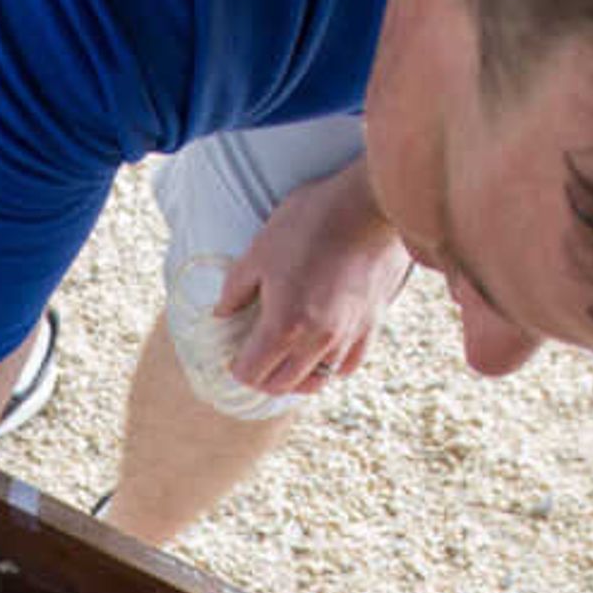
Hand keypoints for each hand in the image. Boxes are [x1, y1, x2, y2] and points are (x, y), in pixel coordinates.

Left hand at [219, 159, 413, 398]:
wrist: (370, 206)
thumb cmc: (311, 223)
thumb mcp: (259, 250)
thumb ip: (235, 289)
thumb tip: (222, 313)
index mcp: (284, 325)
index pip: (251, 374)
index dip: (237, 367)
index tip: (235, 354)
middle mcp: (316, 341)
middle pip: (282, 385)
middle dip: (263, 377)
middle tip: (257, 358)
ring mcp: (347, 338)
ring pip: (316, 381)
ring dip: (296, 376)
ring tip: (288, 357)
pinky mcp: (371, 328)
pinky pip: (347, 366)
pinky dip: (330, 366)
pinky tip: (322, 348)